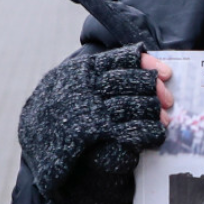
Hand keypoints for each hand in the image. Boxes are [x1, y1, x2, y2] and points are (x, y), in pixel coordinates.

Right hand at [17, 43, 168, 203]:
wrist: (35, 144)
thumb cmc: (57, 113)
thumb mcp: (70, 83)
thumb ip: (100, 73)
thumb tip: (146, 67)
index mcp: (82, 71)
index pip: (124, 59)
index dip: (148, 65)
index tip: (166, 74)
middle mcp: (87, 87)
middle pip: (135, 81)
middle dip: (156, 91)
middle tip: (168, 101)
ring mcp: (92, 110)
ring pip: (138, 105)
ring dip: (155, 112)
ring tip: (163, 120)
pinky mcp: (96, 134)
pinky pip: (134, 130)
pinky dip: (151, 132)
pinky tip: (156, 135)